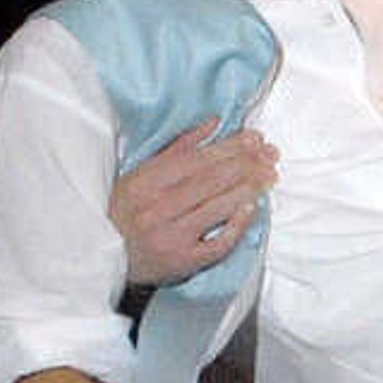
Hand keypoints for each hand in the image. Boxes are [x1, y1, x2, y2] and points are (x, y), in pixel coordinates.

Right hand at [110, 122, 277, 286]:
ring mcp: (171, 236)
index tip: (255, 138)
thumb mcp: (140, 175)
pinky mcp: (183, 260)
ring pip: (217, 208)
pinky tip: (252, 208)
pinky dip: (237, 225)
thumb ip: (178, 148)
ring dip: (249, 189)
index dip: (229, 148)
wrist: (110, 257)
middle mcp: (156, 209)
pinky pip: (218, 243)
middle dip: (247, 165)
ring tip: (271, 176)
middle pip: (211, 181)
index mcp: (144, 183)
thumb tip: (214, 122)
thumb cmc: (129, 211)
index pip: (196, 161)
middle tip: (272, 155)